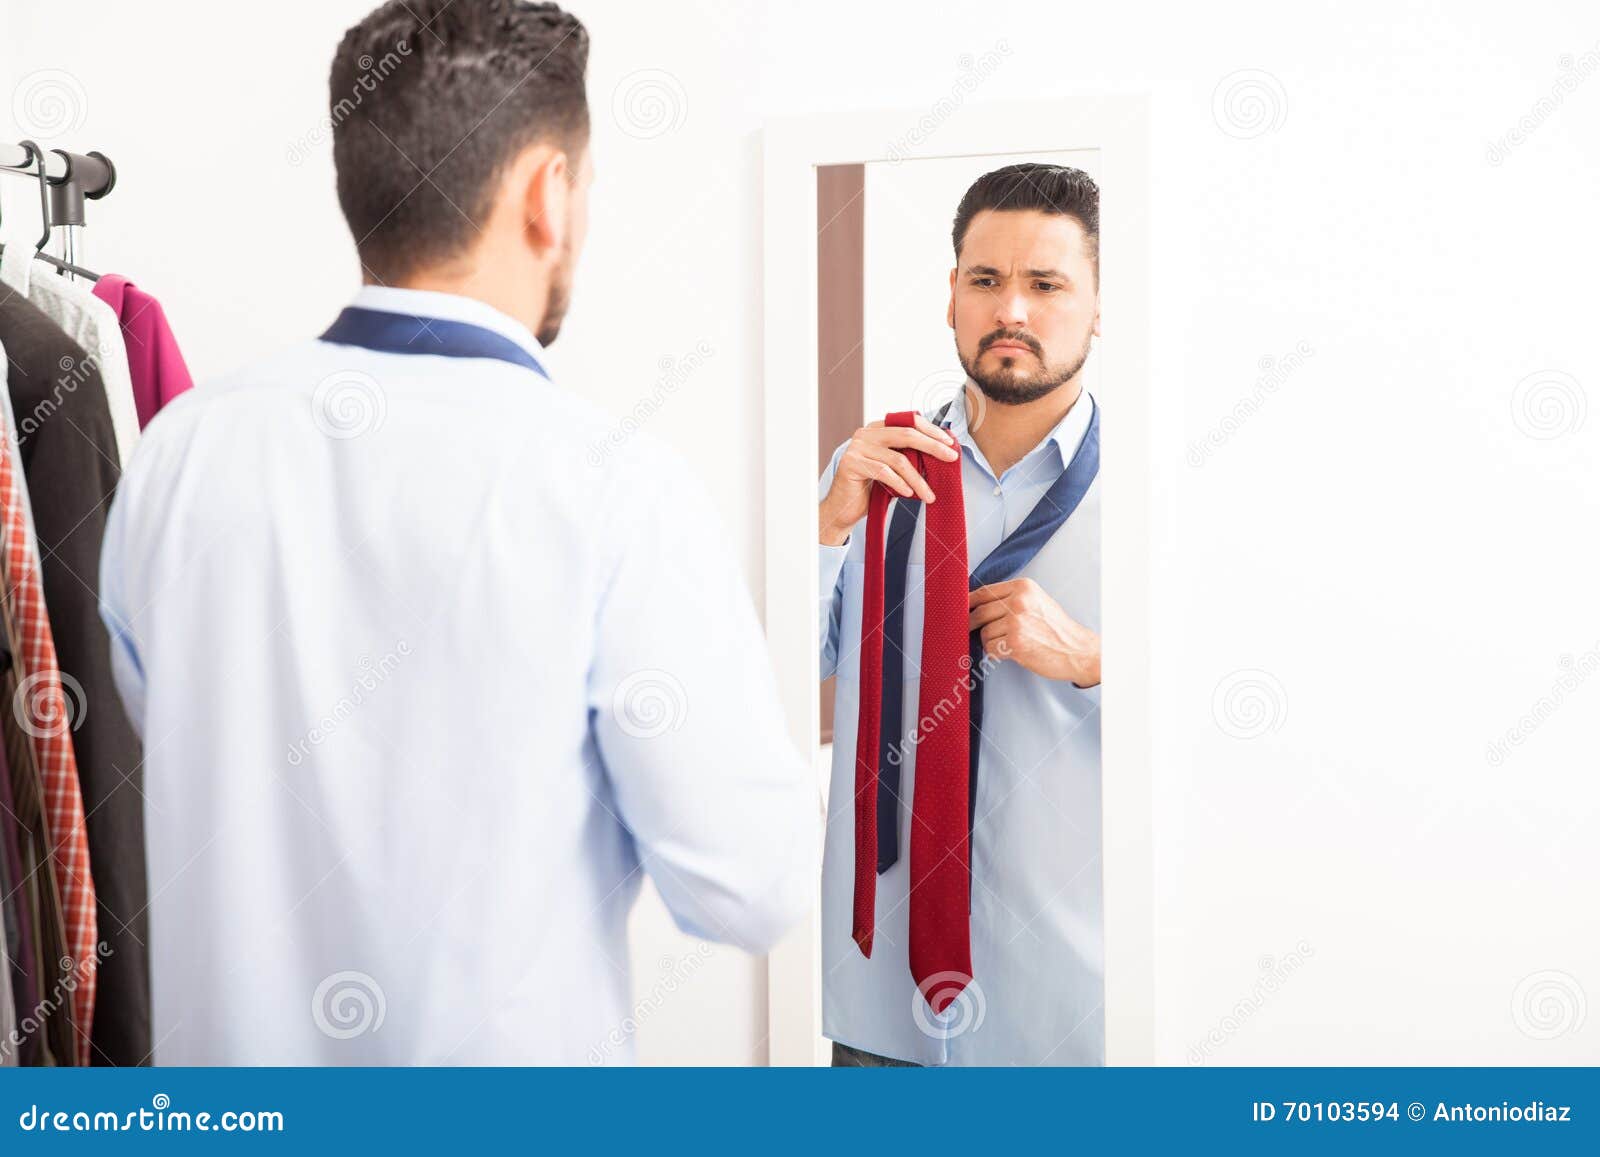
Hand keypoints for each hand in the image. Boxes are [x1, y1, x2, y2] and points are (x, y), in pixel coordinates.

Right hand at [819, 416, 958, 545]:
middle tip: (950, 459)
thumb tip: (942, 452)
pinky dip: (899, 483)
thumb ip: (910, 456)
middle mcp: (865, 434)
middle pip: (906, 434)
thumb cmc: (871, 488)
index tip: (950, 443)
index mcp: (877, 429)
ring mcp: (856, 447)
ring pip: (897, 459)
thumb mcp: (894, 468)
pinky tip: (908, 494)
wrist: (843, 508)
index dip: (931, 430)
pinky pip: (883, 472)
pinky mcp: (851, 464)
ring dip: (918, 478)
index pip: (909, 421)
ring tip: (929, 494)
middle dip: (932, 446)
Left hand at [968, 578, 1099, 686]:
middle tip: (968, 631)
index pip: (984, 592)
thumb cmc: (1056, 629)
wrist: (1077, 650)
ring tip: (1010, 644)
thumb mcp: (1036, 601)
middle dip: (971, 624)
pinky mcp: (1015, 643)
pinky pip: (990, 648)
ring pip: (984, 633)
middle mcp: (1019, 601)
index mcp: (1023, 587)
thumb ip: (1010, 599)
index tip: (959, 609)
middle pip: (979, 612)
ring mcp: (1017, 622)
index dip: (968, 602)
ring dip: (991, 642)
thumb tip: (975, 604)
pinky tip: (1012, 652)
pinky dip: (996, 653)